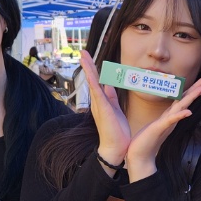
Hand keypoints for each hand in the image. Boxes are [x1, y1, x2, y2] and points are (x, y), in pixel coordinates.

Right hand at [79, 51, 130, 165]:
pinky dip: (92, 80)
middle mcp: (97, 102)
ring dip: (88, 68)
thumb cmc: (117, 132)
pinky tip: (89, 71)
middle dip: (88, 65)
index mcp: (102, 101)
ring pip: (92, 82)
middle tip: (83, 52)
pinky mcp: (102, 108)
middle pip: (92, 79)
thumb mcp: (115, 109)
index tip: (89, 58)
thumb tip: (109, 85)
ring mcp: (98, 104)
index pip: (97, 82)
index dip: (94, 69)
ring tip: (83, 55)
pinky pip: (96, 91)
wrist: (116, 148)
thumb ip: (111, 97)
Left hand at [124, 77, 200, 175]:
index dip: (191, 89)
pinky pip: (170, 120)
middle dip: (196, 89)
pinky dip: (179, 115)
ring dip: (191, 98)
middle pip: (185, 101)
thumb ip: (165, 119)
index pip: (182, 100)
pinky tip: (188, 111)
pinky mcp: (160, 129)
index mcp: (169, 116)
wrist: (140, 157)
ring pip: (180, 107)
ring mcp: (166, 124)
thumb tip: (170, 114)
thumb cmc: (145, 141)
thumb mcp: (156, 126)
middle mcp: (170, 119)